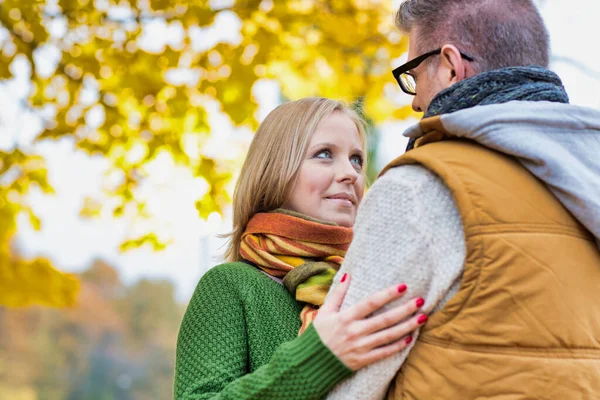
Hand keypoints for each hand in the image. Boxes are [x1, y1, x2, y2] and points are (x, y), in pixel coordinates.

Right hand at [312, 273, 426, 370]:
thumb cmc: (318, 334)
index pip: (371, 303)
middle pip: (385, 319)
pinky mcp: (363, 360)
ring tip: (422, 318)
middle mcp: (355, 332)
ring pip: (389, 336)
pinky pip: (384, 352)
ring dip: (407, 326)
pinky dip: (398, 346)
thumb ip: (337, 293)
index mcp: (346, 317)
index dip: (388, 294)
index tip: (403, 286)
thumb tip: (347, 275)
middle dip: (405, 310)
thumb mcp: (325, 311)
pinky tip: (410, 338)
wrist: (310, 362)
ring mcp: (360, 347)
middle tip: (421, 301)